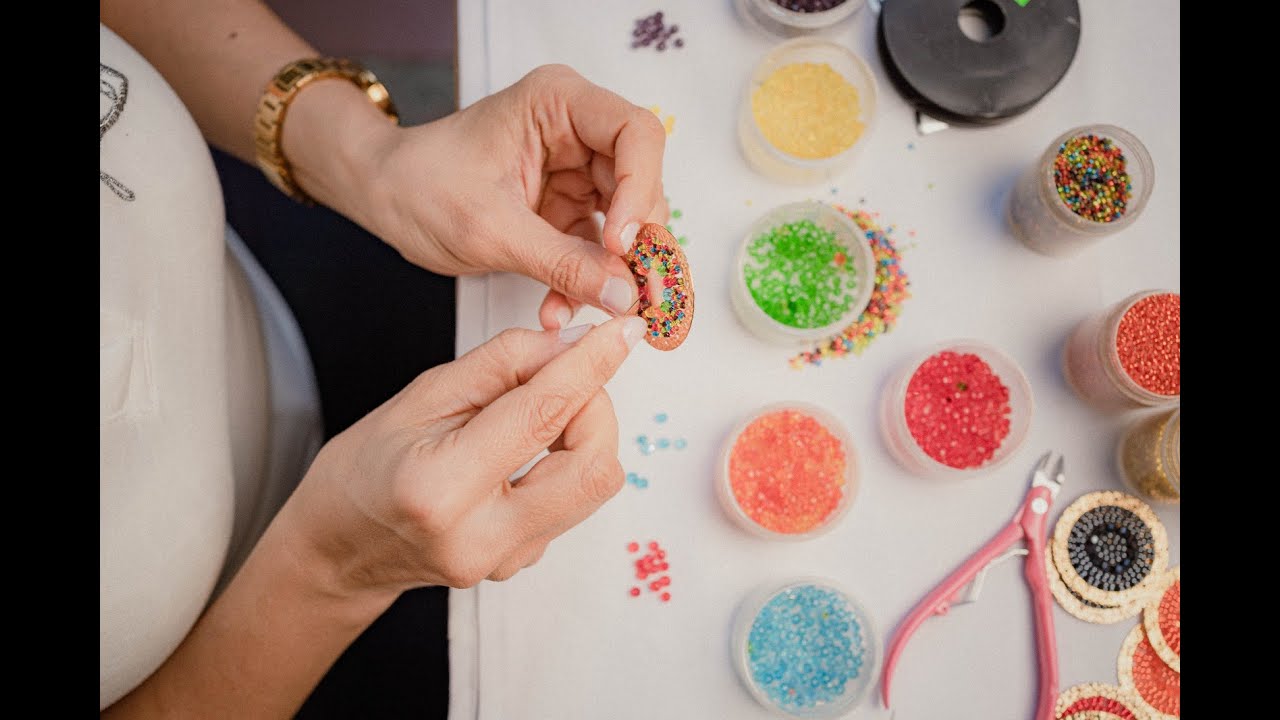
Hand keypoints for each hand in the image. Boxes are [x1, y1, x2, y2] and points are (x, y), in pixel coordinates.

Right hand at [286, 314, 646, 593]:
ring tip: (540, 412)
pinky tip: (522, 453)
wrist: (336, 550)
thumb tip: (570, 344)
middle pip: (593, 466)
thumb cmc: (364, 469)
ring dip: (586, 435)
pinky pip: (571, 504)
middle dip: (597, 407)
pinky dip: (564, 463)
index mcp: (442, 488)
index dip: (591, 366)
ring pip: (593, 487)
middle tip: (566, 377)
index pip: (542, 417)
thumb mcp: (420, 396)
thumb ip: (501, 365)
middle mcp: (480, 536)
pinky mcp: (520, 565)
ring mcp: (504, 560)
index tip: (622, 332)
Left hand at [332, 64, 668, 330]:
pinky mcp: (568, 208)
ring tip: (590, 307)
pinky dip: (583, 282)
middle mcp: (577, 131)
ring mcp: (576, 171)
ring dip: (610, 272)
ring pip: (626, 222)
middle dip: (638, 243)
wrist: (384, 198)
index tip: (625, 242)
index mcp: (559, 103)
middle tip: (633, 293)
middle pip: (640, 182)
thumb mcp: (490, 229)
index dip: (642, 188)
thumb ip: (563, 262)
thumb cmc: (421, 184)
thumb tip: (625, 296)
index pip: (636, 134)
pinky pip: (595, 249)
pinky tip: (559, 308)